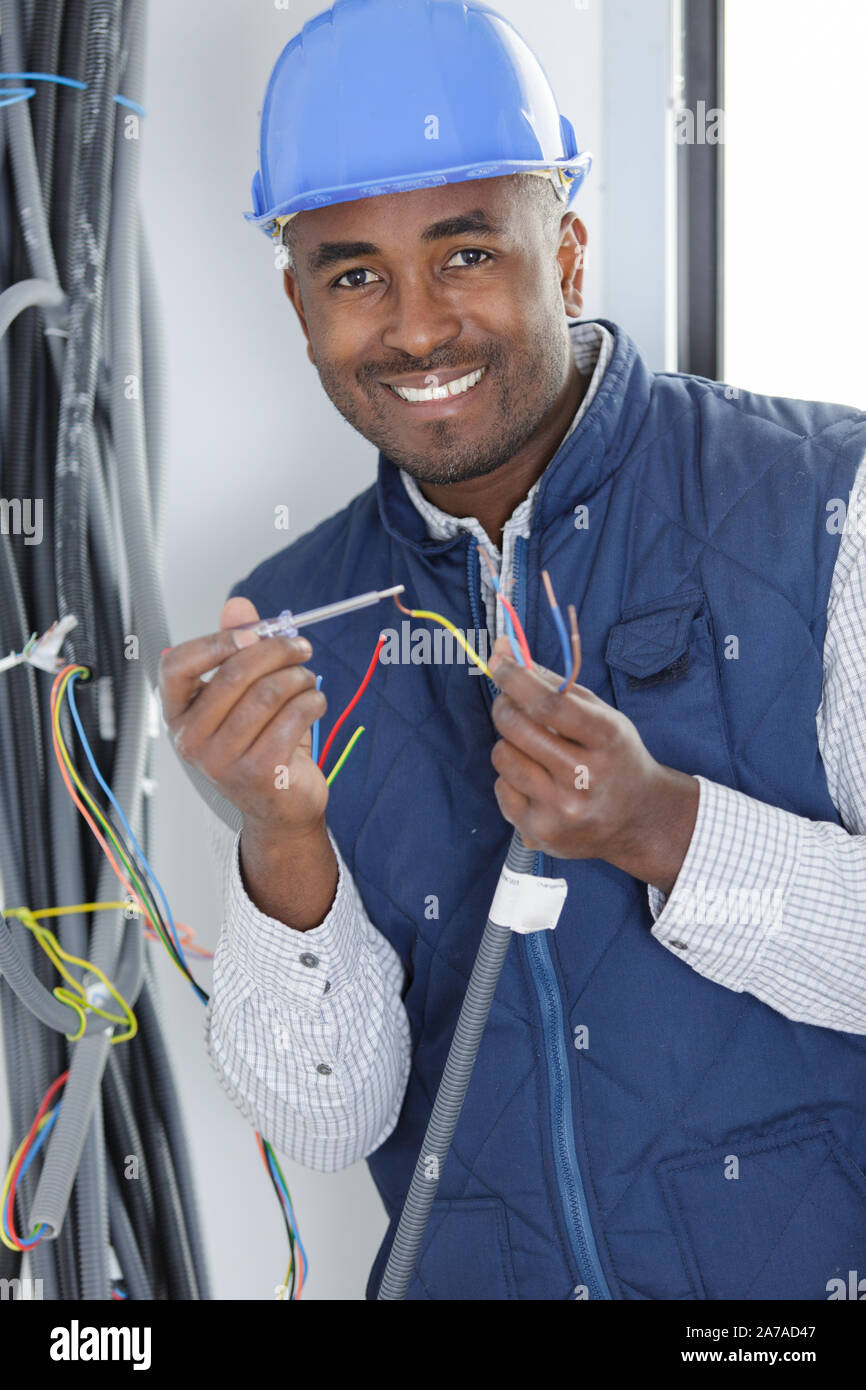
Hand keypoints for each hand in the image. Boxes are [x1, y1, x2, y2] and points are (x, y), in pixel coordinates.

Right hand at [158, 596, 328, 841]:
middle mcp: (192, 740)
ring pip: (269, 693)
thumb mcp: (242, 696)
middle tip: (301, 646)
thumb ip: (236, 647)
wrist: (280, 807)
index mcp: (179, 715)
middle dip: (277, 651)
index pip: (176, 666)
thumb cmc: (258, 746)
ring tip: (308, 679)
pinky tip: (315, 702)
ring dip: (299, 677)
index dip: (215, 641)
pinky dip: (313, 701)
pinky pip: (293, 717)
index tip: (252, 632)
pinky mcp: (260, 773)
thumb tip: (238, 605)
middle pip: (235, 674)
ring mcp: (222, 761)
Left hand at [488, 636, 698, 893]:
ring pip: (503, 757)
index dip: (515, 678)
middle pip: (517, 729)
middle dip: (504, 707)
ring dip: (508, 744)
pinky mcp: (540, 832)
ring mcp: (561, 809)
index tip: (499, 662)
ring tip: (532, 750)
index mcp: (606, 739)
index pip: (549, 703)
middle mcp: (585, 778)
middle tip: (508, 704)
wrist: (639, 819)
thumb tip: (502, 650)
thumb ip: (553, 682)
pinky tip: (537, 782)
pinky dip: (512, 778)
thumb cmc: (614, 756)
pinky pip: (502, 788)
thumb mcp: (600, 715)